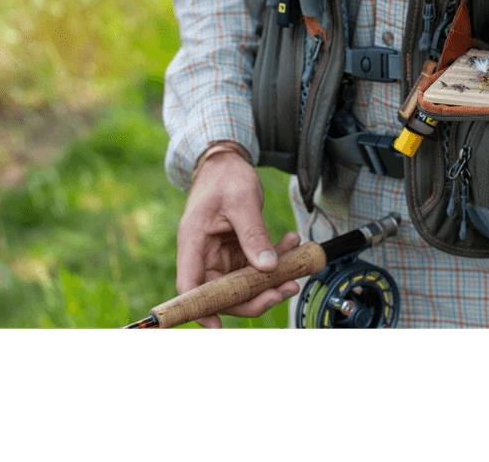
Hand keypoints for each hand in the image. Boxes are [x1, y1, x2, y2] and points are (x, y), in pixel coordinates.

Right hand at [177, 147, 300, 328]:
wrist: (229, 162)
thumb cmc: (226, 176)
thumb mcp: (242, 201)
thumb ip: (254, 234)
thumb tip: (267, 268)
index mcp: (193, 242)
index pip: (190, 285)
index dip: (201, 308)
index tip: (218, 325)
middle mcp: (204, 254)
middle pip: (223, 291)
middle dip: (255, 295)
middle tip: (285, 289)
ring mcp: (220, 255)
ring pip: (243, 282)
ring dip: (271, 278)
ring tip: (298, 263)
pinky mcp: (235, 251)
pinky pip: (255, 266)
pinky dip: (275, 259)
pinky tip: (292, 243)